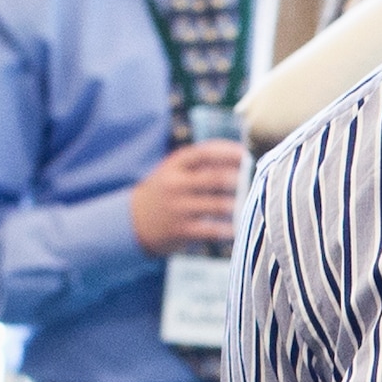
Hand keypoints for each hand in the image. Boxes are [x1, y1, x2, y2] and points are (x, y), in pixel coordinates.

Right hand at [126, 140, 243, 255]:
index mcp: (174, 165)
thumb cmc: (164, 192)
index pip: (204, 152)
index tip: (244, 153)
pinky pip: (212, 230)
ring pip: (218, 205)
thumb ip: (199, 165)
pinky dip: (227, 229)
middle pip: (214, 178)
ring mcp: (179, 208)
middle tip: (249, 181)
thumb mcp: (173, 172)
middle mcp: (176, 184)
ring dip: (236, 205)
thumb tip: (240, 158)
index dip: (227, 151)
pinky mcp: (181, 230)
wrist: (133, 221)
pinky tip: (236, 228)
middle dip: (237, 179)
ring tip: (246, 204)